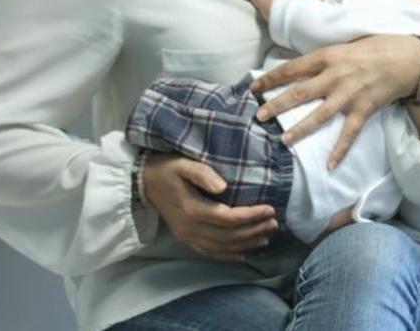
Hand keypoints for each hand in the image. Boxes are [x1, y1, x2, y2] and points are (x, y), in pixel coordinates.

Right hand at [142, 153, 277, 260]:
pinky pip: (210, 253)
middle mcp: (190, 228)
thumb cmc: (168, 169)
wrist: (144, 182)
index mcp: (192, 209)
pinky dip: (229, 255)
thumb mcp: (184, 164)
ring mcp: (187, 236)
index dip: (251, 216)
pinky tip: (245, 254)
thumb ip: (203, 174)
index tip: (270, 209)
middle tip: (274, 223)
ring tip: (266, 236)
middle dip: (254, 230)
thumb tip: (223, 186)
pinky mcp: (186, 239)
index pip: (228, 218)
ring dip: (246, 244)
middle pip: (228, 235)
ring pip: (222, 247)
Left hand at [250, 34, 419, 167]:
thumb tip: (300, 69)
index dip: (271, 78)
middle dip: (277, 105)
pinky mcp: (365, 108)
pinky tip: (330, 165)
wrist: (410, 57)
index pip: (292, 68)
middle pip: (300, 92)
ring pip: (320, 115)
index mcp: (328, 56)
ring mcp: (350, 93)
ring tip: (283, 140)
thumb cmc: (377, 47)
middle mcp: (336, 75)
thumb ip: (324, 59)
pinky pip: (349, 133)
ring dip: (300, 128)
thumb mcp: (345, 45)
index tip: (253, 87)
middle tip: (258, 116)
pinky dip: (340, 150)